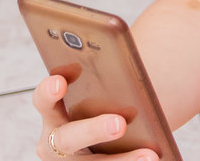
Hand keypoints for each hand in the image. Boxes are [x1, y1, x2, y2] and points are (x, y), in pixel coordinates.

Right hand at [32, 75, 157, 160]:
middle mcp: (55, 141)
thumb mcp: (99, 86)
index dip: (49, 91)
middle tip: (119, 125)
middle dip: (93, 130)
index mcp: (53, 111)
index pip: (44, 99)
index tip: (60, 82)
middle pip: (68, 138)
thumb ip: (102, 73)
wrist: (114, 131)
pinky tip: (155, 157)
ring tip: (149, 155)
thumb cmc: (104, 99)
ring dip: (121, 160)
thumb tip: (120, 50)